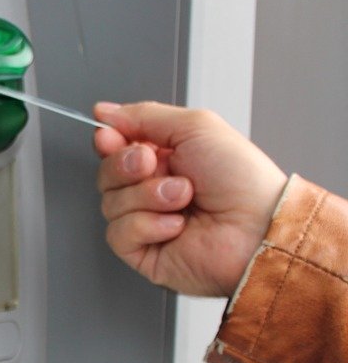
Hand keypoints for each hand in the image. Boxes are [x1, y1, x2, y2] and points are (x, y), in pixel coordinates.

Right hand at [93, 101, 287, 296]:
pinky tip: (177, 226)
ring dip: (148, 197)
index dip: (108, 141)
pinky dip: (147, 225)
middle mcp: (152, 189)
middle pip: (106, 174)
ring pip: (109, 203)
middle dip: (126, 166)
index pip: (114, 147)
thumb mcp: (195, 127)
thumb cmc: (242, 180)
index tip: (110, 137)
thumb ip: (144, 115)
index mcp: (163, 158)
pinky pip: (118, 233)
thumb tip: (104, 112)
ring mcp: (145, 221)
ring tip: (183, 198)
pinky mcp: (142, 251)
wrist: (258, 227)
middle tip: (154, 166)